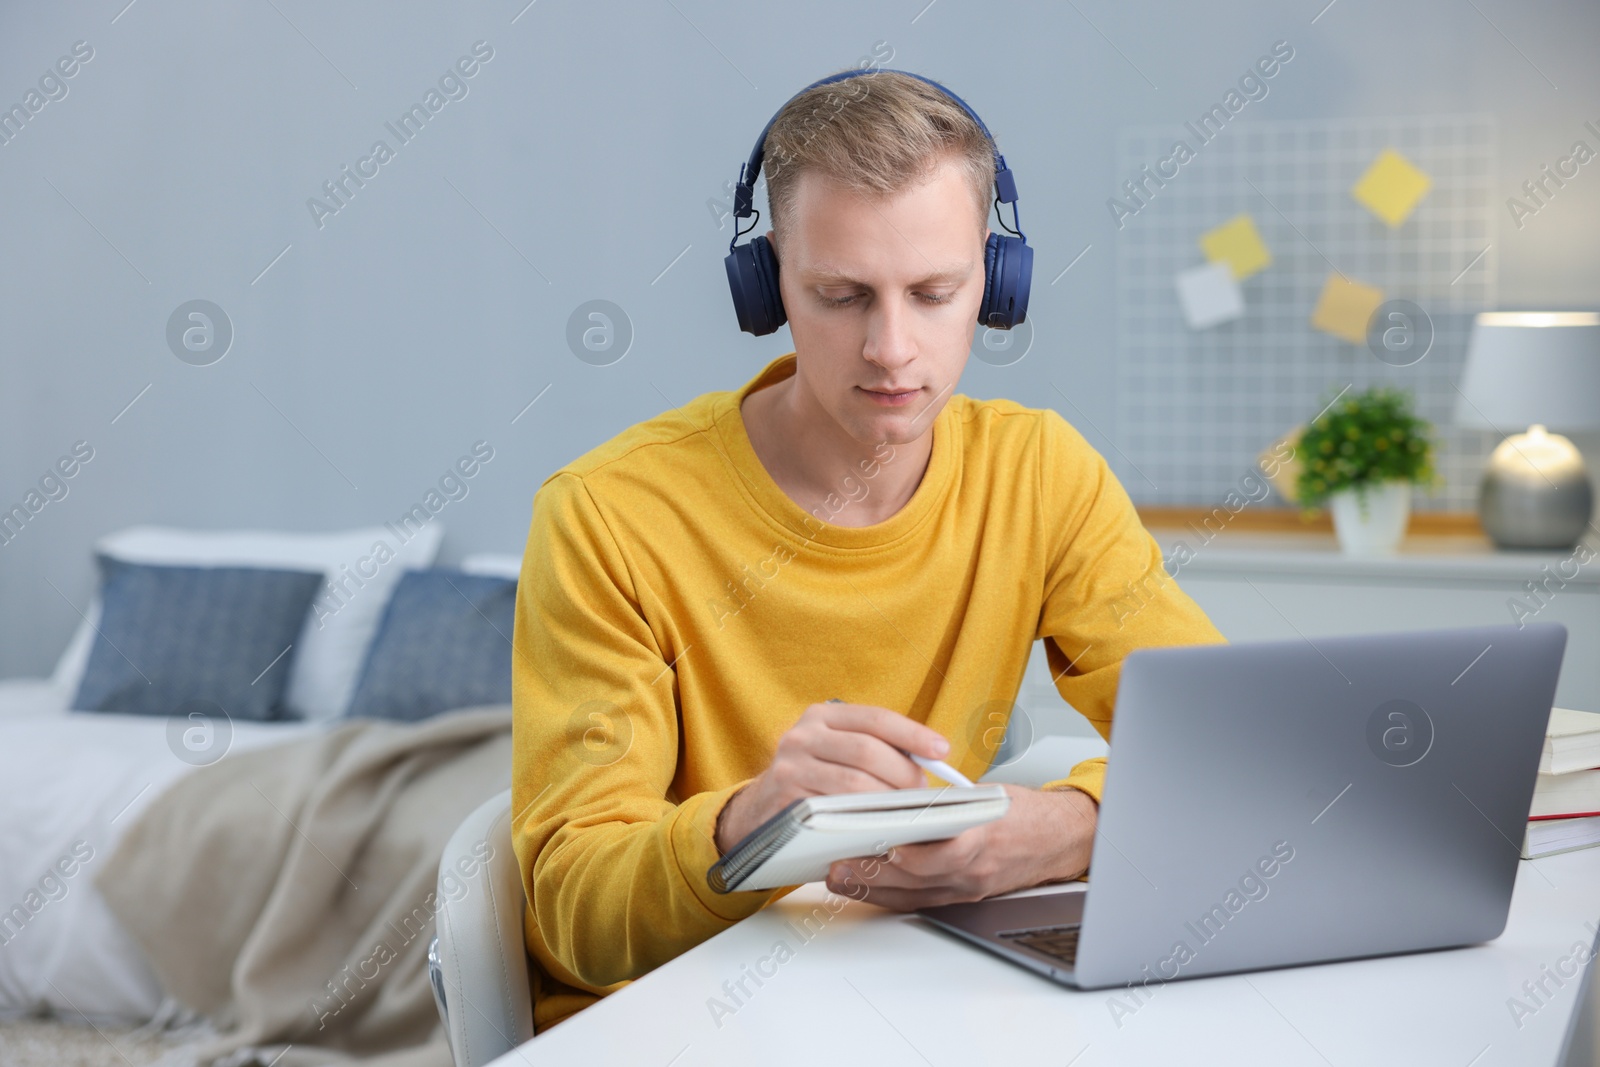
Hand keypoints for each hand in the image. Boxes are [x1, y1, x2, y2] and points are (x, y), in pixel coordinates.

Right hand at [714, 701, 950, 853]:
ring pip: (853, 783)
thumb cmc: (815, 783)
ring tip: (907, 814)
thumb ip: (875, 751)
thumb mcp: (837, 754)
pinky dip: (863, 821)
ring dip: (888, 801)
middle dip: (904, 774)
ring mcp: (791, 766)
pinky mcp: (786, 800)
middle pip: (867, 750)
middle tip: (923, 795)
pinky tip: (880, 828)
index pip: (876, 718)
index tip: (942, 750)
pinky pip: (834, 810)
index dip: (913, 734)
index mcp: (823, 716)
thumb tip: (929, 763)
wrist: (759, 814)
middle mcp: (803, 735)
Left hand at [824, 784, 1096, 909]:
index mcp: (979, 837)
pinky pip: (921, 902)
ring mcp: (968, 889)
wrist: (1059, 839)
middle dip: (870, 873)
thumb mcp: (983, 795)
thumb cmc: (1021, 811)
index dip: (895, 853)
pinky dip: (891, 896)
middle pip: (912, 878)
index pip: (932, 852)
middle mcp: (973, 870)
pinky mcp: (965, 898)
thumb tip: (897, 796)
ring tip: (840, 876)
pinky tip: (867, 888)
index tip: (863, 843)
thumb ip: (943, 800)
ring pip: (912, 895)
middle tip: (836, 865)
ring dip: (873, 888)